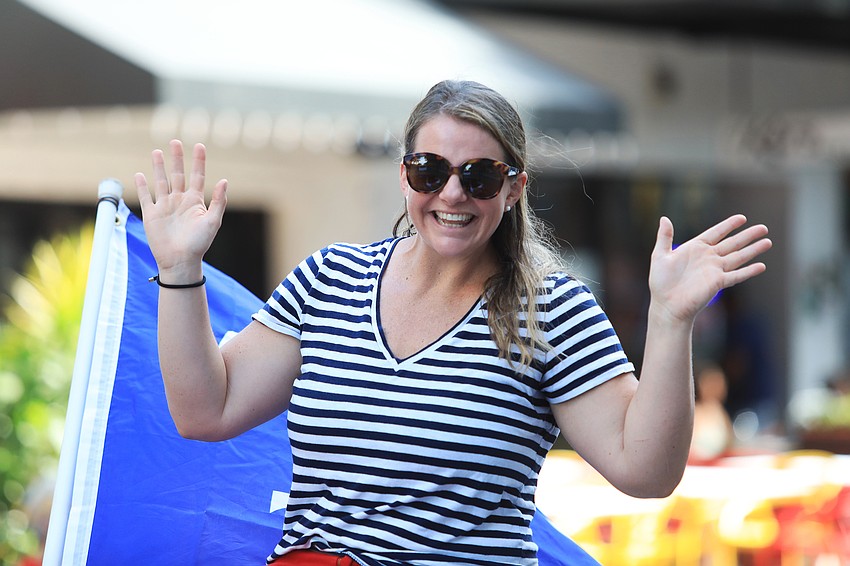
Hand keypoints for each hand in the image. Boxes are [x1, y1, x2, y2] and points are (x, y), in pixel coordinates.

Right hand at [135, 140, 226, 278]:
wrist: (180, 261)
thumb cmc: (199, 244)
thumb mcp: (213, 221)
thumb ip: (218, 201)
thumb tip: (225, 180)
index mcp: (195, 202)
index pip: (198, 176)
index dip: (199, 161)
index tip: (199, 145)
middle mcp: (180, 201)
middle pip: (178, 174)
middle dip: (177, 158)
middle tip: (175, 141)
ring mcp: (165, 207)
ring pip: (161, 182)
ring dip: (159, 167)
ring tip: (157, 152)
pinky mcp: (152, 215)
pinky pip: (146, 197)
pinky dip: (142, 186)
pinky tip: (140, 174)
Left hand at [648, 214, 771, 323]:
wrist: (666, 305)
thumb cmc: (661, 283)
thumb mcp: (659, 256)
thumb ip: (664, 237)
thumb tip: (664, 218)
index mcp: (695, 248)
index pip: (716, 233)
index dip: (728, 225)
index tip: (742, 218)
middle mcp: (708, 257)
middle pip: (732, 243)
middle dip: (748, 235)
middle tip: (763, 228)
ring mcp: (714, 270)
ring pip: (738, 257)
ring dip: (753, 250)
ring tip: (768, 241)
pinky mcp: (718, 283)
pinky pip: (737, 275)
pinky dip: (749, 271)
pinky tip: (761, 266)